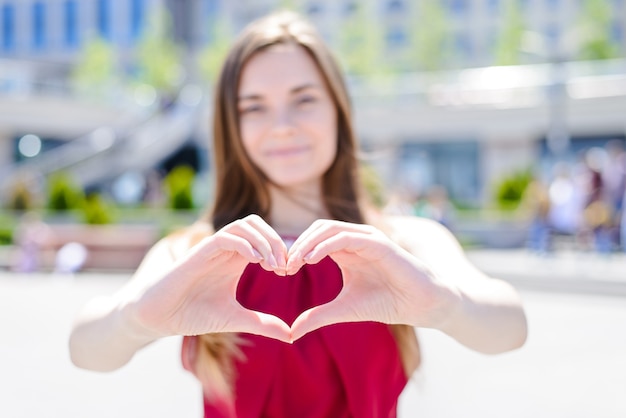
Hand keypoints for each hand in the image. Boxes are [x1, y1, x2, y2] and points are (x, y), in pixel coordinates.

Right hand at [120, 215, 291, 342]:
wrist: (159, 318)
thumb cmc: (192, 315)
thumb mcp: (235, 319)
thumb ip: (262, 324)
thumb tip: (291, 335)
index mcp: (236, 260)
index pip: (264, 237)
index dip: (281, 249)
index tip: (288, 272)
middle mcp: (226, 250)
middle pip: (257, 224)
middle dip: (276, 240)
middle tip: (285, 266)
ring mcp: (212, 249)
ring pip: (244, 224)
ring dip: (264, 240)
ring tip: (273, 265)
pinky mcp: (198, 253)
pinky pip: (226, 236)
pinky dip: (245, 244)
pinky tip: (256, 261)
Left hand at [285, 220, 457, 340]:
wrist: (420, 305)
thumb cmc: (386, 302)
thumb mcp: (344, 309)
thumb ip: (318, 316)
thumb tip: (290, 332)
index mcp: (345, 249)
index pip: (313, 239)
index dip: (294, 252)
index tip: (279, 271)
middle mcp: (355, 238)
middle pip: (316, 230)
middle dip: (296, 245)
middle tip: (281, 266)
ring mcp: (367, 238)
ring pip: (328, 228)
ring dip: (306, 243)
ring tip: (292, 263)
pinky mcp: (378, 243)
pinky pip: (346, 237)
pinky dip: (325, 245)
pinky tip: (310, 260)